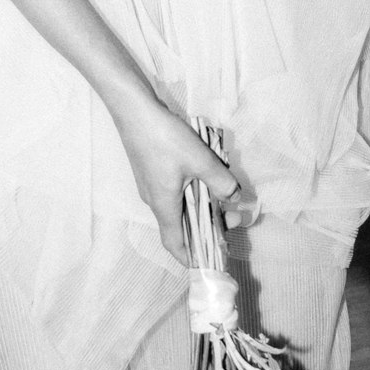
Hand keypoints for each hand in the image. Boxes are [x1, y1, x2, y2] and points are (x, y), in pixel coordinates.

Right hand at [112, 97, 251, 264]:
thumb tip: (234, 197)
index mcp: (163, 206)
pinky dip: (190, 191)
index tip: (211, 259)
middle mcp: (154, 200)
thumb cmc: (164, 139)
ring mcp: (149, 184)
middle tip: (230, 214)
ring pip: (177, 205)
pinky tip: (203, 175)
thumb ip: (221, 182)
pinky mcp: (150, 170)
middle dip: (207, 225)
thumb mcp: (199, 160)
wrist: (134, 110)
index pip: (175, 244)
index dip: (192, 257)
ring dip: (200, 205)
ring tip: (221, 194)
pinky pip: (172, 190)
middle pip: (180, 225)